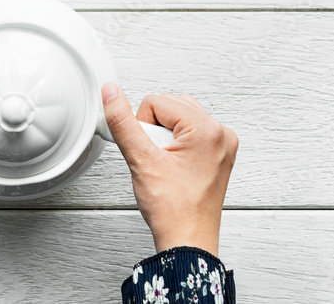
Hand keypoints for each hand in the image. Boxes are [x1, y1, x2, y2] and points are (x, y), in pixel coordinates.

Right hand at [102, 84, 238, 255]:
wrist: (187, 239)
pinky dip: (175, 143)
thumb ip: (122, 121)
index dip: (142, 126)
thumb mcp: (140, 159)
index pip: (157, 101)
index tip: (148, 152)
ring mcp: (222, 145)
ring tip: (164, 163)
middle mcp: (221, 134)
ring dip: (163, 135)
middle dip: (154, 129)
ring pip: (178, 117)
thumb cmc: (173, 210)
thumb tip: (111, 93)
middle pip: (169, 106)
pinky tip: (171, 165)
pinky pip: (189, 132)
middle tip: (156, 159)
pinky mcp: (218, 154)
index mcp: (208, 130)